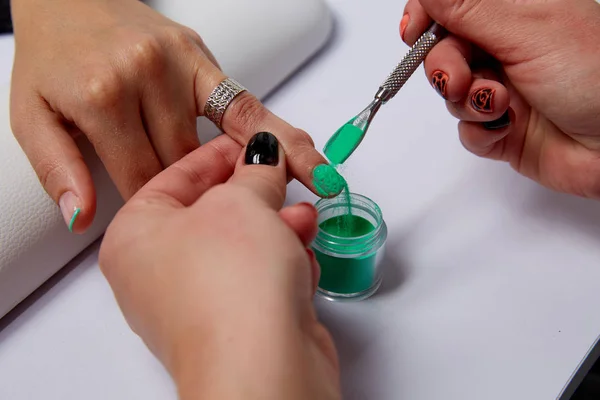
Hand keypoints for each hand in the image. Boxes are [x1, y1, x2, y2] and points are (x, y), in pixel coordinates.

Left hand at [10, 0, 328, 232]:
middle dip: (209, 199)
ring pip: (224, 137)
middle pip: (187, 163)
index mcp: (101, 99)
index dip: (163, 209)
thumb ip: (57, 169)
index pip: (143, 178)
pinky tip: (307, 153)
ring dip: (263, 172)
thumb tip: (80, 217)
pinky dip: (277, 131)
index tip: (183, 231)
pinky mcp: (203, 57)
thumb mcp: (31, 116)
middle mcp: (146, 78)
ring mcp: (180, 63)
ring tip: (318, 194)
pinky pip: (244, 103)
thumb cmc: (54, 60)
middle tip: (237, 231)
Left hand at [99, 132, 339, 399]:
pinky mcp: (234, 325)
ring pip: (240, 246)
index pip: (175, 177)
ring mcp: (196, 303)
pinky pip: (256, 277)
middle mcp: (157, 274)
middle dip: (256, 192)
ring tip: (301, 213)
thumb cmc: (230, 284)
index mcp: (134, 237)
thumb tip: (262, 153)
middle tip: (282, 170)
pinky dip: (280, 260)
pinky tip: (302, 250)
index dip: (218, 152)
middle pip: (211, 213)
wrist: (262, 363)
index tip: (250, 141)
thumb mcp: (241, 201)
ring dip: (275, 225)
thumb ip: (254, 170)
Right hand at [401, 0, 599, 197]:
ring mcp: (503, 89)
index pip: (452, 5)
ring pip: (452, 93)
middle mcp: (507, 49)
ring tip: (499, 106)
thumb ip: (468, 7)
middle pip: (443, 51)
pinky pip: (466, 129)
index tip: (414, 31)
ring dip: (467, 101)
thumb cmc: (597, 78)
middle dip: (445, 68)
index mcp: (516, 13)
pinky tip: (506, 128)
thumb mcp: (526, 30)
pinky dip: (480, 131)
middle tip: (462, 80)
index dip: (426, 15)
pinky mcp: (501, 128)